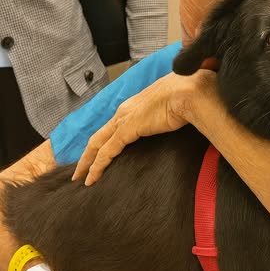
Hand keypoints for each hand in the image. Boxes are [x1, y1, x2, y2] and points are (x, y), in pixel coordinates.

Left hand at [73, 70, 217, 185]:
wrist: (188, 92)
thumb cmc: (185, 97)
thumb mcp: (172, 107)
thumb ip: (166, 115)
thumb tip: (172, 122)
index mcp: (134, 105)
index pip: (113, 126)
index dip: (104, 141)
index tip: (99, 154)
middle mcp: (124, 111)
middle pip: (99, 136)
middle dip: (87, 154)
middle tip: (79, 171)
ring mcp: (124, 120)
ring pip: (97, 144)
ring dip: (87, 163)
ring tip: (81, 178)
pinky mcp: (127, 130)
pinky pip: (107, 152)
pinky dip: (97, 166)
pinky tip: (92, 178)